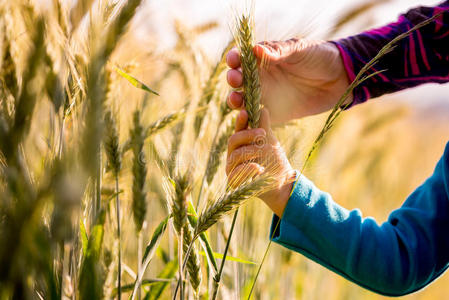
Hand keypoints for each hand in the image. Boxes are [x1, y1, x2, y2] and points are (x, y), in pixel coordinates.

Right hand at [226, 39, 350, 123]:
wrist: (338, 79)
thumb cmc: (318, 57)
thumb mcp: (299, 50)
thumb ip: (278, 52)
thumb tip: (255, 49)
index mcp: (263, 58)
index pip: (241, 58)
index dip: (234, 59)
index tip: (234, 61)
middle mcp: (260, 76)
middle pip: (237, 79)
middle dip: (233, 79)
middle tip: (236, 80)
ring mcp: (265, 95)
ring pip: (242, 99)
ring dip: (235, 100)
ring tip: (237, 101)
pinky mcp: (273, 112)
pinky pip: (256, 117)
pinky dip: (249, 118)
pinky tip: (249, 116)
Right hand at [226, 108, 295, 216]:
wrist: (282, 184)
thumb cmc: (275, 162)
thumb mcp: (271, 142)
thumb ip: (265, 128)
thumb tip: (263, 109)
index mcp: (241, 143)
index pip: (238, 129)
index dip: (241, 121)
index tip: (247, 112)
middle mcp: (233, 154)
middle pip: (233, 140)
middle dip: (247, 135)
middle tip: (263, 133)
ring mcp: (232, 168)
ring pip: (235, 155)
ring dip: (251, 151)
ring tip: (265, 151)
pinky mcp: (234, 181)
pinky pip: (236, 173)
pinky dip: (248, 169)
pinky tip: (259, 168)